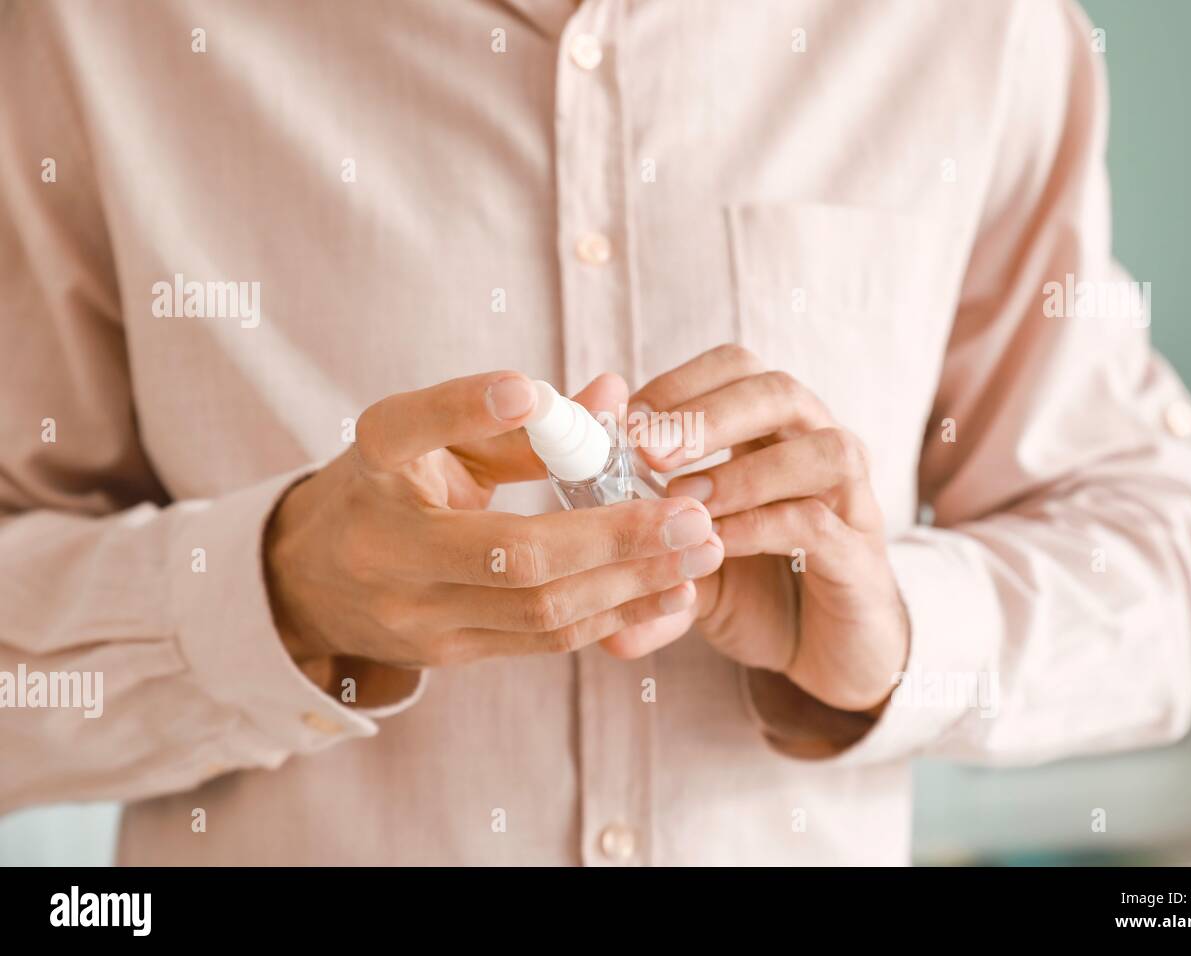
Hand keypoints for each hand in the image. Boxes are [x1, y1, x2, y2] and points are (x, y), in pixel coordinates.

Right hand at [264, 371, 723, 688]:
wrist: (313, 581)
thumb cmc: (393, 487)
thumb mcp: (433, 439)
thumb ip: (521, 420)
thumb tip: (615, 392)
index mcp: (372, 463)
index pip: (406, 430)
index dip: (467, 407)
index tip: (527, 390)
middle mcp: (384, 543)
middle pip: (513, 552)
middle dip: (616, 537)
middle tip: (691, 515)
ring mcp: (414, 612)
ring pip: (541, 608)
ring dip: (633, 583)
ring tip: (702, 553)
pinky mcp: (447, 653)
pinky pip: (544, 641)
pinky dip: (614, 615)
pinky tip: (671, 592)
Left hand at [605, 345, 909, 713]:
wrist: (826, 654)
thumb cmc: (757, 591)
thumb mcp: (683, 567)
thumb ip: (641, 563)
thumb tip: (584, 576)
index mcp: (770, 430)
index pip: (735, 368)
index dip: (679, 384)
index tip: (624, 422)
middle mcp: (815, 449)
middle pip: (778, 390)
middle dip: (707, 413)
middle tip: (647, 451)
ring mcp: (849, 500)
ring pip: (821, 447)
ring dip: (745, 470)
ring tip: (685, 501)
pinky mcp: (861, 557)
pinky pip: (820, 521)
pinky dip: (763, 526)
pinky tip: (718, 545)